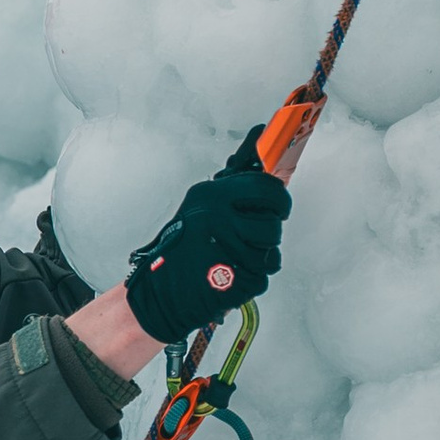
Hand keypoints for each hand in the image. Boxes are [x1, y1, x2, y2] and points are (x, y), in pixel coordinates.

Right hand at [122, 132, 290, 346]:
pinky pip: (264, 275)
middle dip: (270, 229)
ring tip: (238, 256)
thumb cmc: (178, 252)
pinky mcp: (237, 280)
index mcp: (211, 197)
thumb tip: (260, 143)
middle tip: (258, 233)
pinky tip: (233, 275)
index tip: (278, 204)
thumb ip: (234, 182)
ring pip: (272, 251)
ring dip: (262, 256)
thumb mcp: (200, 205)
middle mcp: (220, 220)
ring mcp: (229, 250)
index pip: (266, 187)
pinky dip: (253, 278)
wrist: (160, 295)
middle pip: (273, 221)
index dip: (279, 198)